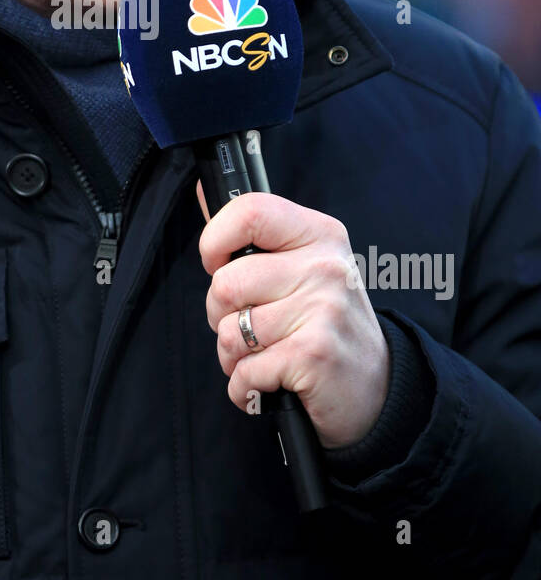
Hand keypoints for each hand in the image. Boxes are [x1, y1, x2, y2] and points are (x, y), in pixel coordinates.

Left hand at [196, 184, 389, 448]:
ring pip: (229, 331)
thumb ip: (253, 236)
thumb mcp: (303, 267)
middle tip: (250, 326)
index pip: (250, 211)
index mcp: (319, 234)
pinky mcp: (314, 354)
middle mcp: (325, 267)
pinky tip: (271, 382)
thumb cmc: (326, 324)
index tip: (217, 263)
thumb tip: (203, 191)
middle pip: (226, 283)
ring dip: (233, 356)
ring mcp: (323, 309)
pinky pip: (244, 371)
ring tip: (263, 356)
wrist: (377, 388)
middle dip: (220, 315)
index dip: (215, 240)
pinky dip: (244, 386)